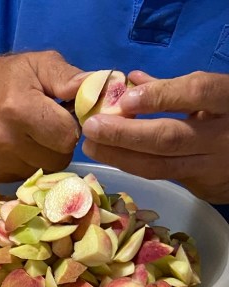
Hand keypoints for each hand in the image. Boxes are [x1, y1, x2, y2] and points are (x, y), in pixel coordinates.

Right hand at [0, 50, 82, 181]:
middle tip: (52, 126)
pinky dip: (29, 164)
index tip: (68, 116)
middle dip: (62, 143)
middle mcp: (4, 140)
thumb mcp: (36, 64)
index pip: (67, 135)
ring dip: (46, 155)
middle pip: (59, 158)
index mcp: (18, 108)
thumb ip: (68, 77)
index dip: (74, 126)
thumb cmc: (2, 80)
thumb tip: (99, 90)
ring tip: (34, 135)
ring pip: (44, 170)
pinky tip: (19, 147)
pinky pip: (26, 177)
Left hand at [81, 70, 228, 203]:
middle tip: (92, 127)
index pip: (196, 93)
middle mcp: (221, 135)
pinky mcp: (201, 186)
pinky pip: (161, 177)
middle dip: (125, 133)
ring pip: (160, 166)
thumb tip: (131, 80)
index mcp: (228, 99)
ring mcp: (211, 165)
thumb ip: (175, 87)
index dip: (160, 95)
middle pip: (168, 137)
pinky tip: (112, 159)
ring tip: (92, 146)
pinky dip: (133, 167)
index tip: (125, 99)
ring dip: (120, 157)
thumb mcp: (214, 93)